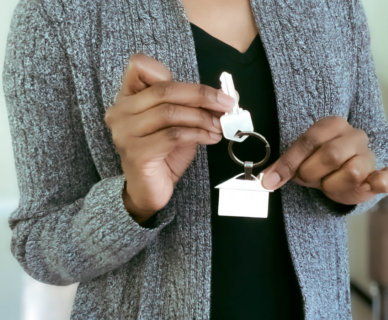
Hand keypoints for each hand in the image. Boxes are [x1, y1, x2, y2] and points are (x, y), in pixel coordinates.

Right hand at [105, 53, 234, 223]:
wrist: (149, 190)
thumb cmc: (164, 154)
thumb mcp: (178, 123)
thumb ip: (190, 106)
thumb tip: (222, 97)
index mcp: (127, 98)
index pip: (140, 66)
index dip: (173, 73)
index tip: (205, 90)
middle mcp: (120, 112)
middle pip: (164, 89)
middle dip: (202, 95)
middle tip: (226, 104)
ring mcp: (125, 132)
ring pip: (170, 112)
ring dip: (202, 118)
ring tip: (219, 126)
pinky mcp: (137, 152)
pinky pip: (173, 135)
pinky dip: (198, 134)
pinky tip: (210, 138)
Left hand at [260, 116, 387, 204]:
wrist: (347, 168)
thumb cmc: (320, 162)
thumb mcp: (301, 159)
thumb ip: (285, 166)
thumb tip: (266, 181)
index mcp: (332, 124)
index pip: (309, 141)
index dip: (289, 163)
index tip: (271, 181)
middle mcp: (354, 136)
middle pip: (331, 155)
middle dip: (311, 173)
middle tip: (307, 179)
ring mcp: (370, 155)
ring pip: (352, 172)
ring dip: (332, 185)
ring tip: (327, 183)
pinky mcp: (383, 174)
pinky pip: (387, 178)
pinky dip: (381, 182)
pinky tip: (372, 184)